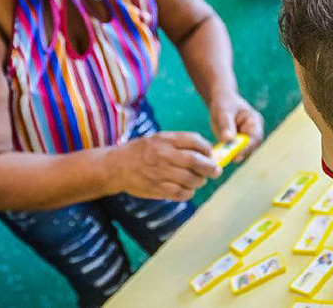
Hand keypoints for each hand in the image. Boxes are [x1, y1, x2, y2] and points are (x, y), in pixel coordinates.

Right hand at [106, 131, 220, 200]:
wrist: (116, 166)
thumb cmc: (141, 151)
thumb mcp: (159, 138)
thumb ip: (180, 143)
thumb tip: (206, 152)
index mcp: (166, 140)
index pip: (195, 141)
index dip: (207, 149)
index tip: (211, 155)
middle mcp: (164, 155)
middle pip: (196, 161)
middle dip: (210, 168)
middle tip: (216, 171)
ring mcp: (161, 172)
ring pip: (190, 179)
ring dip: (200, 181)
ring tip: (200, 181)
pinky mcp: (157, 188)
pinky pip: (180, 193)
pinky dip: (188, 193)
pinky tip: (188, 190)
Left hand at [209, 91, 263, 161]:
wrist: (221, 101)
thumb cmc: (224, 103)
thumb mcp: (224, 111)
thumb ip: (226, 125)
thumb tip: (228, 140)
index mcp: (255, 122)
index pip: (255, 138)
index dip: (247, 148)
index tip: (236, 155)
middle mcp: (253, 132)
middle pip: (249, 148)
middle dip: (238, 154)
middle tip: (225, 159)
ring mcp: (245, 139)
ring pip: (240, 152)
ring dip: (230, 156)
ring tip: (218, 158)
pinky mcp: (236, 144)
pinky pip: (231, 152)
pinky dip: (224, 154)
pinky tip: (216, 156)